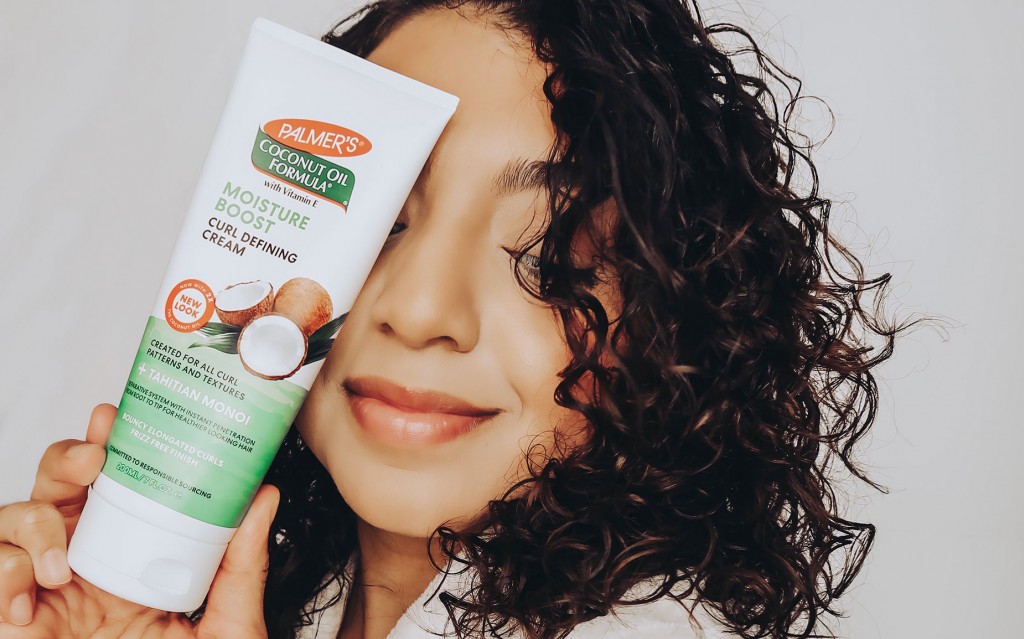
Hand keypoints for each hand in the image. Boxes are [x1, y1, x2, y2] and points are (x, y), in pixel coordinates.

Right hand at [0, 404, 279, 637]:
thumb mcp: (230, 622)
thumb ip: (243, 562)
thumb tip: (263, 494)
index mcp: (136, 553)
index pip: (114, 487)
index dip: (106, 445)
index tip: (115, 417)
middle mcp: (87, 565)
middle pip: (57, 488)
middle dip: (66, 460)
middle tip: (94, 459)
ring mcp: (46, 595)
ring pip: (12, 522)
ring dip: (31, 527)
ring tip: (62, 569)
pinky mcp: (17, 625)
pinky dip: (0, 578)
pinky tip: (28, 608)